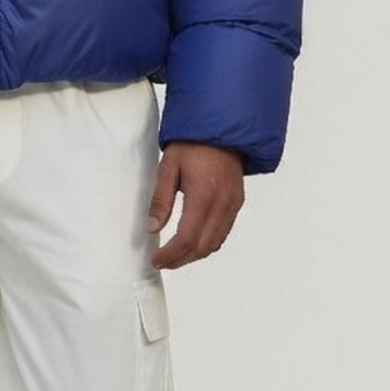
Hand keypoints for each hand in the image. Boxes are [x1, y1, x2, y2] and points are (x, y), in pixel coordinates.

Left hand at [145, 142, 244, 269]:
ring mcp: (233, 205)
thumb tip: (152, 227)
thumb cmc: (194, 144)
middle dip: (181, 260)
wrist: (222, 129)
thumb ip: (160, 200)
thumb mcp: (168, 167)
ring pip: (215, 244)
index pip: (186, 239)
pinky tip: (193, 242)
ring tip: (175, 256)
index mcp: (204, 196)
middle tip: (163, 262)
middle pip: (202, 248)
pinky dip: (207, 243)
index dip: (170, 255)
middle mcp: (222, 204)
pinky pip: (223, 233)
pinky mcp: (237, 203)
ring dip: (194, 255)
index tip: (156, 259)